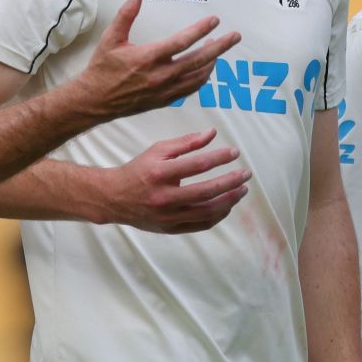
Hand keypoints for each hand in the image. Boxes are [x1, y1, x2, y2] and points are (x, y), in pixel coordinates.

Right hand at [76, 0, 239, 120]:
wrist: (94, 100)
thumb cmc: (102, 67)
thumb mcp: (111, 37)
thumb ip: (127, 13)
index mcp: (149, 57)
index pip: (183, 41)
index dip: (201, 29)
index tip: (215, 20)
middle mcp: (161, 75)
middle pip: (199, 60)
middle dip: (220, 46)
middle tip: (235, 36)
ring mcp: (165, 90)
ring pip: (199, 76)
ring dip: (213, 62)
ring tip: (220, 49)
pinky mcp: (165, 100)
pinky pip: (191, 89)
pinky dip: (202, 78)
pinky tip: (206, 69)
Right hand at [102, 130, 250, 231]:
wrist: (114, 199)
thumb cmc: (139, 170)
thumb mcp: (158, 151)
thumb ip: (186, 142)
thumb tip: (212, 133)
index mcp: (160, 174)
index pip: (197, 165)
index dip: (220, 158)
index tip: (234, 152)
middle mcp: (165, 197)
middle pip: (207, 191)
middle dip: (231, 182)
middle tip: (246, 174)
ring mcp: (168, 216)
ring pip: (207, 212)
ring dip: (229, 201)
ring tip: (242, 190)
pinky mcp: (171, 229)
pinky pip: (201, 224)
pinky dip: (218, 215)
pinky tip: (227, 205)